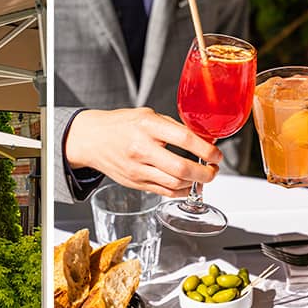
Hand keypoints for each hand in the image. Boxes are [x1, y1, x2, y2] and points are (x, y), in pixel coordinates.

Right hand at [66, 108, 222, 197]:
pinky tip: (186, 185)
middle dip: (205, 174)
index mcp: (147, 126)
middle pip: (181, 169)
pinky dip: (180, 191)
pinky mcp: (135, 183)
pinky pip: (164, 192)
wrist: (91, 139)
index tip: (216, 154)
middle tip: (213, 170)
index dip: (207, 150)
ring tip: (201, 177)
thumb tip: (202, 139)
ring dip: (195, 184)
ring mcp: (137, 169)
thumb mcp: (148, 115)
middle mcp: (141, 149)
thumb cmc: (120, 125)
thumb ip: (173, 127)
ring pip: (174, 184)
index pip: (185, 140)